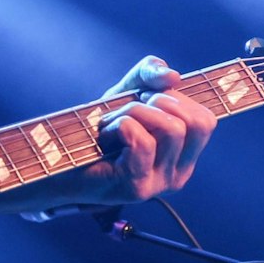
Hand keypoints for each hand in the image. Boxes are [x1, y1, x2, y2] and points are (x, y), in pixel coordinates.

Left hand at [80, 55, 216, 204]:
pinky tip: (104, 135)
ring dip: (134, 112)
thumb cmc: (95, 130)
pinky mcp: (136, 187)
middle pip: (195, 123)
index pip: (205, 121)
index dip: (176, 100)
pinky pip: (142, 140)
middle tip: (126, 110)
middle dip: (157, 102)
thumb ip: (150, 75)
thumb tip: (173, 76)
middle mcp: (178, 175)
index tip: (146, 102)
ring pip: (171, 129)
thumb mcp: (127, 94)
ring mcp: (159, 184)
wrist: (58, 160)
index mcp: (184, 158)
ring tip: (111, 122)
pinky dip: (119, 125)